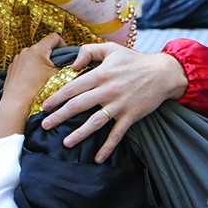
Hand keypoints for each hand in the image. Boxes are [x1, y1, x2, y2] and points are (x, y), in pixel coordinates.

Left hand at [0, 33, 64, 138]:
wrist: (16, 105)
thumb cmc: (37, 91)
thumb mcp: (58, 76)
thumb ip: (65, 66)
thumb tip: (72, 63)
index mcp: (37, 50)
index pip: (54, 37)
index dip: (63, 45)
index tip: (65, 57)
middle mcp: (25, 51)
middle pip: (43, 48)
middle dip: (51, 57)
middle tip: (56, 71)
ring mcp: (16, 60)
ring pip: (34, 57)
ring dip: (40, 64)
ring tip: (44, 79)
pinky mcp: (11, 70)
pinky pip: (24, 65)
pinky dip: (30, 71)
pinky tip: (33, 83)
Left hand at [40, 42, 187, 162]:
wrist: (163, 73)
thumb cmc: (134, 60)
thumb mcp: (110, 49)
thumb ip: (88, 51)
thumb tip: (72, 65)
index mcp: (100, 75)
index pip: (73, 87)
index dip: (57, 97)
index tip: (44, 106)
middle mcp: (108, 90)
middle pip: (79, 105)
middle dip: (60, 116)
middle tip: (45, 125)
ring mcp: (119, 105)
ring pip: (95, 122)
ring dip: (80, 134)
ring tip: (66, 143)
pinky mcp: (131, 116)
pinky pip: (117, 134)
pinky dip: (108, 147)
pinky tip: (98, 158)